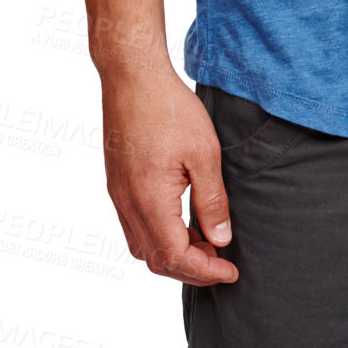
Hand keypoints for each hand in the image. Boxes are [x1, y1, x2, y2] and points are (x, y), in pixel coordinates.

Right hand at [99, 65, 238, 284]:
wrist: (132, 76)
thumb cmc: (169, 108)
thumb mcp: (204, 153)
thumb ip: (212, 200)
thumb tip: (221, 240)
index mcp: (150, 201)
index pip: (176, 258)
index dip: (206, 271)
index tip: (231, 271)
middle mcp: (128, 205)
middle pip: (156, 260)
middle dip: (191, 269)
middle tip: (222, 261)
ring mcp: (118, 195)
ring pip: (142, 248)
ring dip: (173, 255)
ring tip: (205, 242)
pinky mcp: (116, 184)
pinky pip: (133, 228)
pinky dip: (158, 237)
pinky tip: (181, 222)